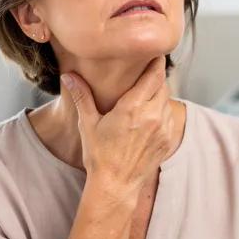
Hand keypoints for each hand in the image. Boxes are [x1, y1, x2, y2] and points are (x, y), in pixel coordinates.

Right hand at [60, 57, 172, 194]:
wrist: (116, 186)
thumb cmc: (99, 155)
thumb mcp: (88, 124)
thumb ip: (82, 96)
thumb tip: (69, 76)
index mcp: (134, 107)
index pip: (154, 74)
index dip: (156, 61)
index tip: (153, 52)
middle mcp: (153, 115)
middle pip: (163, 83)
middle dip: (156, 76)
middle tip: (145, 71)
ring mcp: (163, 128)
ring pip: (168, 100)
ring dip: (159, 94)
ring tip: (145, 94)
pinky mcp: (168, 140)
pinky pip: (169, 117)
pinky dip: (162, 111)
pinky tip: (148, 115)